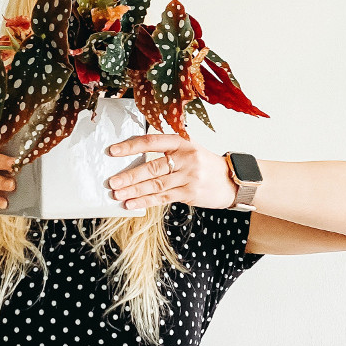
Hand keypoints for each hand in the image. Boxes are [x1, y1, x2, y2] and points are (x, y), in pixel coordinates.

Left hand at [106, 133, 236, 209]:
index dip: (131, 146)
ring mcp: (188, 176)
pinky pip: (162, 198)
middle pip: (152, 167)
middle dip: (129, 175)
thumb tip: (135, 162)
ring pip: (155, 184)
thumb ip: (167, 153)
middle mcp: (185, 158)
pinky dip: (145, 201)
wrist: (233, 180)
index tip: (113, 151)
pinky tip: (132, 204)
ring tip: (117, 194)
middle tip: (112, 182)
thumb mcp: (190, 151)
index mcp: (182, 142)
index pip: (151, 141)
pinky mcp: (189, 193)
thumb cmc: (205, 165)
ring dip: (134, 191)